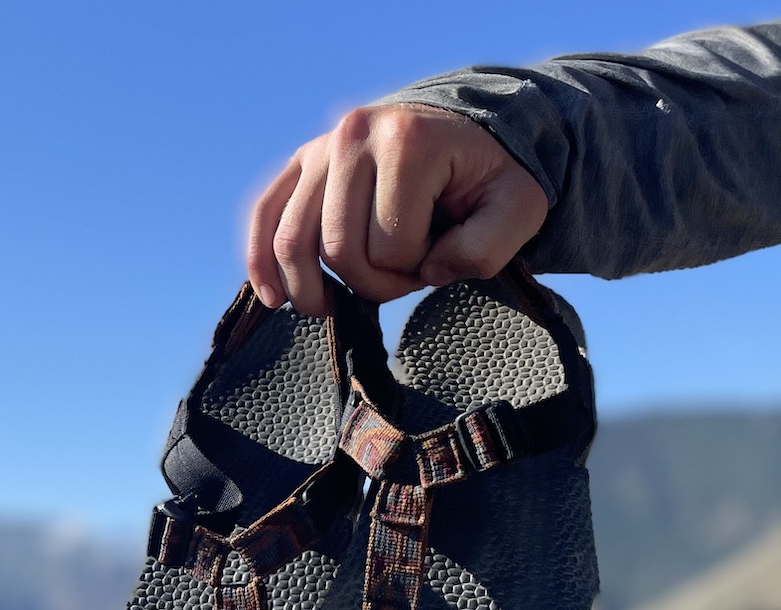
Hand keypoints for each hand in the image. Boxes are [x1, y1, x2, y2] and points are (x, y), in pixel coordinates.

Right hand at [247, 104, 548, 314]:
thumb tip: (428, 269)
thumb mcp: (520, 208)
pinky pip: (264, 213)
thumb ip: (488, 247)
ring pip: (293, 241)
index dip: (415, 273)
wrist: (465, 132)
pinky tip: (271, 295)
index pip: (390, 247)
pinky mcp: (302, 161)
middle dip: (370, 283)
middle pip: (338, 248)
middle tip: (404, 277)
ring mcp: (321, 146)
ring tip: (333, 306)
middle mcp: (353, 135)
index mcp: (407, 143)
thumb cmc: (490, 176)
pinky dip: (260, 259)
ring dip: (314, 287)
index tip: (439, 261)